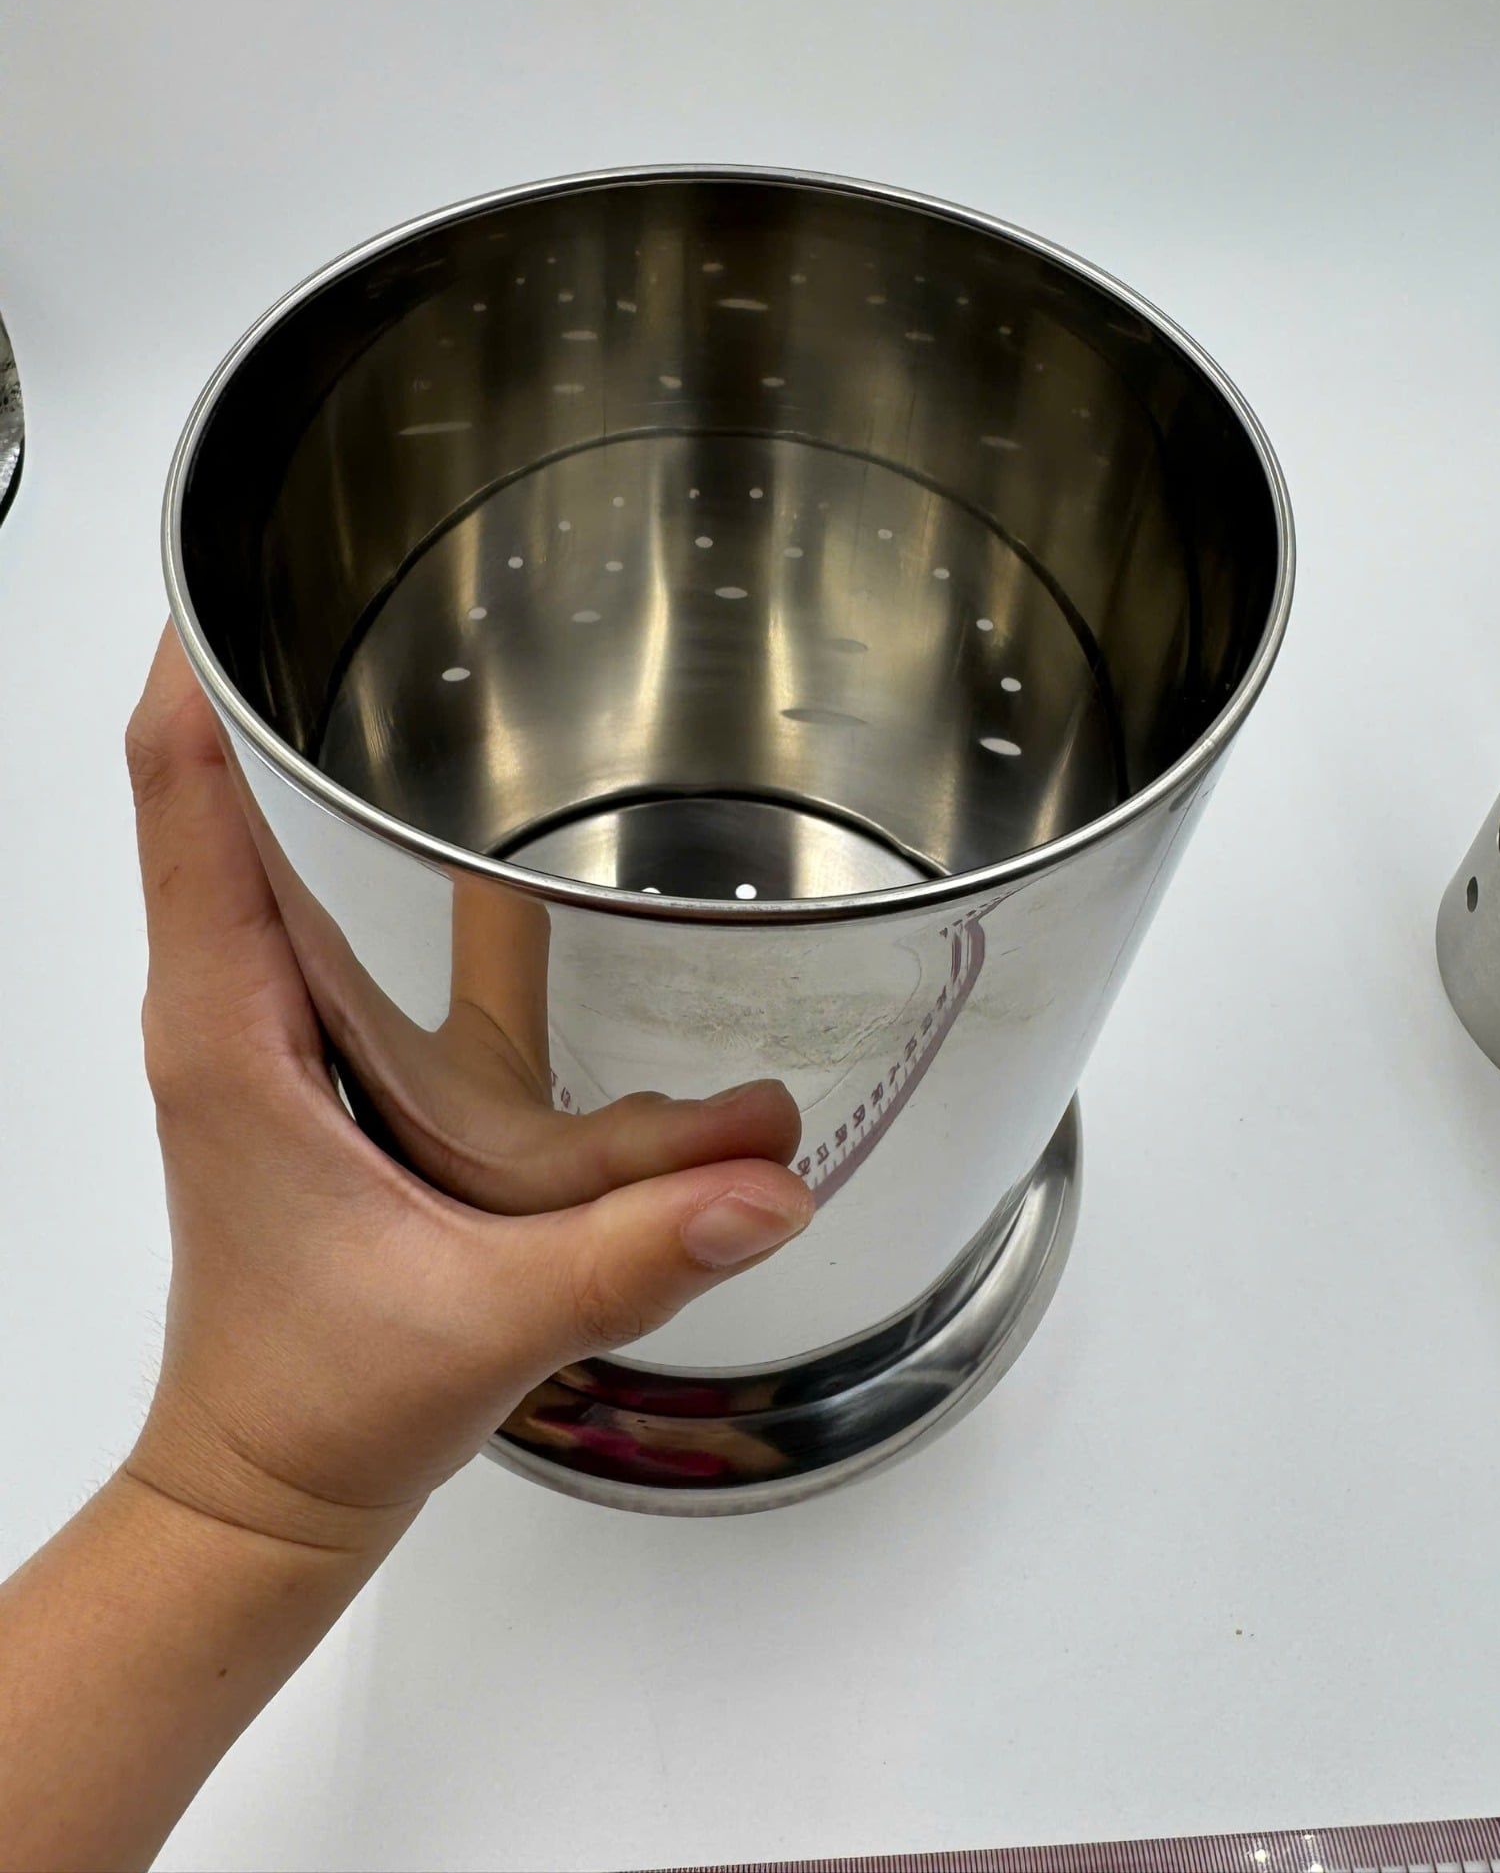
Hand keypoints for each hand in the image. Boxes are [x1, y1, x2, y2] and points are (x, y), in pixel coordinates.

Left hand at [123, 628, 812, 1551]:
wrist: (272, 1485)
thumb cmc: (318, 1406)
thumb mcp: (485, 1323)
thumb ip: (636, 1247)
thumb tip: (770, 1177)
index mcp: (229, 1032)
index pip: (177, 798)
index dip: (196, 668)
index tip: (238, 564)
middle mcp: (229, 1007)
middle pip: (205, 785)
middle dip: (262, 668)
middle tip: (362, 569)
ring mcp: (270, 1028)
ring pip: (262, 841)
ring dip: (312, 749)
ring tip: (416, 653)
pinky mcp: (320, 1059)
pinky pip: (330, 913)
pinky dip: (369, 846)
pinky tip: (475, 826)